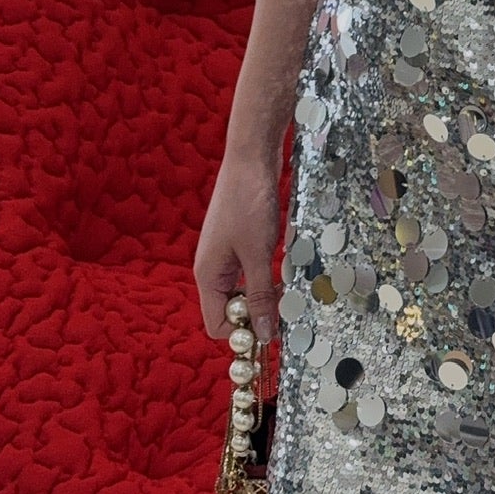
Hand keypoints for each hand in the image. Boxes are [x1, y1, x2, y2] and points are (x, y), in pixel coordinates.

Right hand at [193, 145, 283, 345]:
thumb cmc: (249, 203)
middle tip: (285, 305)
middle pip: (230, 310)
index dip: (243, 332)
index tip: (272, 327)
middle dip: (256, 313)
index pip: (218, 325)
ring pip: (242, 291)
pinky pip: (249, 272)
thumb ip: (259, 295)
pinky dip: (265, 276)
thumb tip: (263, 335)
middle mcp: (212, 269)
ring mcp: (224, 255)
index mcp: (208, 275)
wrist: (250, 158)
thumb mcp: (257, 253)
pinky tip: (283, 267)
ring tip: (286, 286)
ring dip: (263, 294)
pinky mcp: (238, 242)